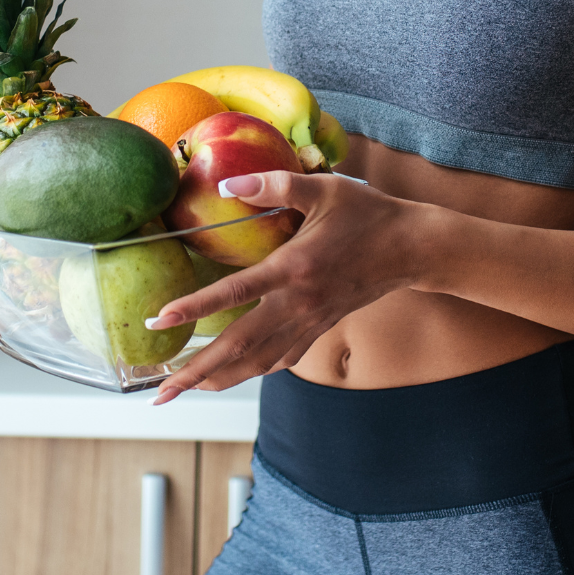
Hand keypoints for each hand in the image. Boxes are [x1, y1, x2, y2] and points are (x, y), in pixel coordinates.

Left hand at [145, 171, 426, 404]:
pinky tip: (234, 375)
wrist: (414, 249)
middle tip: (160, 392)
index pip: (233, 292)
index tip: (159, 319)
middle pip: (239, 346)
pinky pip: (282, 358)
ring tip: (184, 390)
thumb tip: (228, 183)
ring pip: (258, 361)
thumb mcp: (323, 187)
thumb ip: (273, 183)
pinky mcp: (320, 327)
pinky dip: (253, 371)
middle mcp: (298, 303)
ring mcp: (310, 321)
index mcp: (293, 267)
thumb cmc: (368, 214)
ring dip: (219, 378)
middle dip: (196, 371)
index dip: (194, 306)